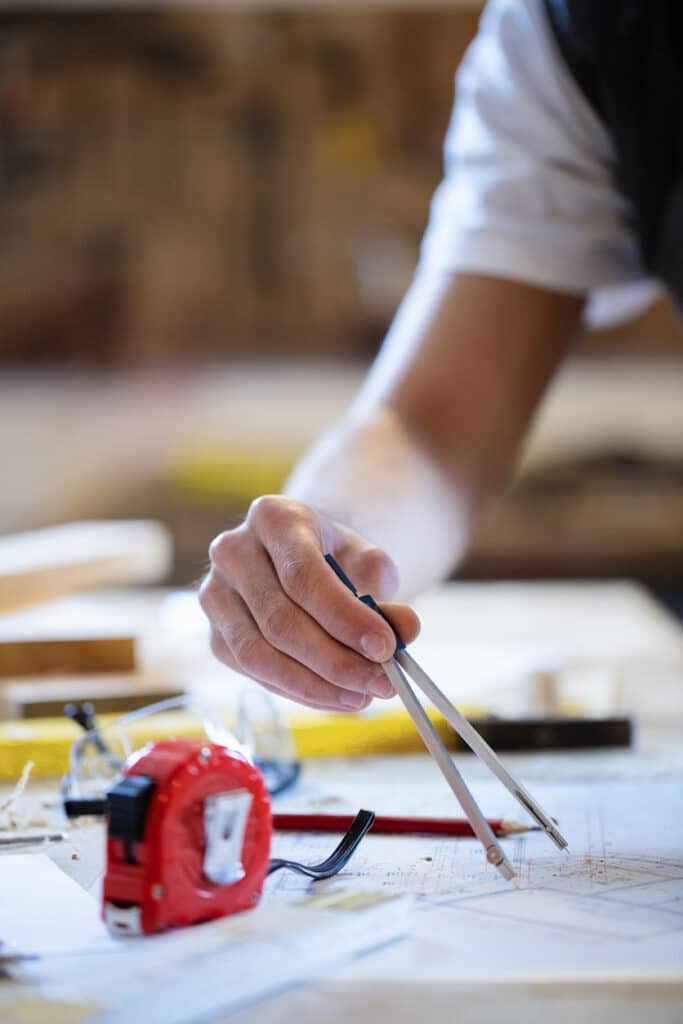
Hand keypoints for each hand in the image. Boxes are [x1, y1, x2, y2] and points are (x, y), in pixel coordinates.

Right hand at [199, 496, 419, 710]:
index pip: (303, 575)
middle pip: (280, 620)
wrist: (300, 559)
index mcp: (273, 517)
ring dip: (315, 685)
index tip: (385, 648)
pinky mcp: (215, 635)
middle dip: (336, 661)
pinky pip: (253, 673)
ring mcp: (215, 595)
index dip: (345, 617)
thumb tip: (405, 629)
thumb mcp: (367, 561)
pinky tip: (333, 695)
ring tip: (361, 696)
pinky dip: (298, 691)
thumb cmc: (335, 558)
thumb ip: (386, 590)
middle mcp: (233, 551)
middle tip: (382, 683)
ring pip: (259, 654)